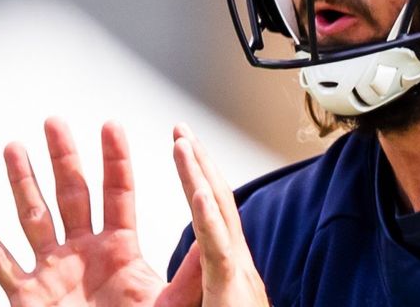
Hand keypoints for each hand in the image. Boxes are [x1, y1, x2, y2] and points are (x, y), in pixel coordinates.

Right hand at [0, 118, 202, 306]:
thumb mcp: (169, 303)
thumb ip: (189, 273)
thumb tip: (214, 239)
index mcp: (121, 250)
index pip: (118, 194)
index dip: (114, 159)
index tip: (111, 124)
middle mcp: (84, 254)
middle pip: (72, 195)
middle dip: (64, 158)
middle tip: (55, 120)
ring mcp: (53, 273)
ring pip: (33, 218)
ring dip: (22, 183)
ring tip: (15, 146)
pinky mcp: (27, 299)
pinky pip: (1, 265)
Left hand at [172, 123, 269, 306]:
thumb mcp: (214, 305)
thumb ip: (206, 286)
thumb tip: (204, 273)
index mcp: (227, 271)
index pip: (212, 213)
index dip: (200, 178)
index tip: (186, 149)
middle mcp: (236, 266)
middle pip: (216, 202)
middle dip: (199, 162)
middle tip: (182, 130)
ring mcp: (238, 275)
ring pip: (218, 214)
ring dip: (199, 175)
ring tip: (183, 144)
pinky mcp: (233, 290)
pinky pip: (218, 247)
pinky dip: (208, 216)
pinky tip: (195, 189)